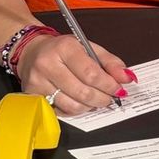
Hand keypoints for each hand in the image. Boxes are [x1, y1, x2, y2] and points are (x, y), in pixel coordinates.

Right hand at [15, 33, 132, 113]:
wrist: (30, 52)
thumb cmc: (62, 50)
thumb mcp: (87, 47)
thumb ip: (110, 62)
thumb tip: (127, 78)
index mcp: (64, 48)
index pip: (91, 73)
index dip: (108, 85)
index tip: (118, 89)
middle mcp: (48, 64)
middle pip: (83, 92)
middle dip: (102, 98)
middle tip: (109, 97)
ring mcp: (38, 81)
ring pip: (72, 105)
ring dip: (89, 106)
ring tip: (94, 99)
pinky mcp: (33, 95)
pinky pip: (61, 111)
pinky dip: (74, 109)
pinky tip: (78, 101)